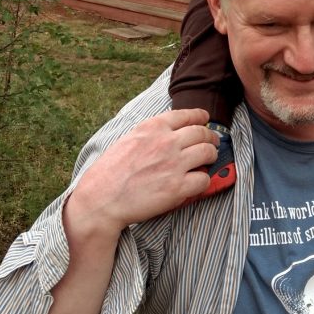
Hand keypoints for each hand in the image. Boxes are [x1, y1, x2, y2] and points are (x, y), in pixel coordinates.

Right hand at [70, 108, 219, 237]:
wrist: (101, 198)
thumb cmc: (109, 172)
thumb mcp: (128, 139)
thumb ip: (150, 134)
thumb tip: (166, 133)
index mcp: (153, 127)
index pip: (186, 115)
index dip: (200, 116)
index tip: (205, 118)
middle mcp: (167, 142)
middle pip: (202, 133)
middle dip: (210, 137)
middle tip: (212, 143)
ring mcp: (174, 164)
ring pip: (208, 153)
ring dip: (211, 156)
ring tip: (209, 160)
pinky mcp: (178, 187)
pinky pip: (204, 179)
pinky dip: (203, 181)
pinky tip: (197, 182)